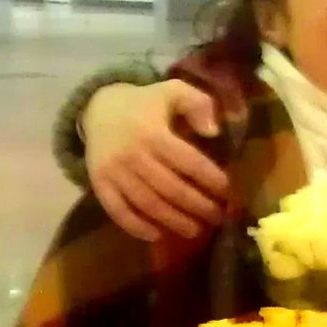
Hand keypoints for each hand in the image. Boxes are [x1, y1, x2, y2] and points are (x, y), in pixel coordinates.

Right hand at [80, 79, 231, 239]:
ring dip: (173, 221)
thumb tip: (213, 132)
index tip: (229, 192)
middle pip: (171, 188)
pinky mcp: (100, 184)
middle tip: (218, 218)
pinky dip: (137, 227)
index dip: (211, 179)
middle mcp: (133, 155)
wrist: (98, 108)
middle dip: (198, 206)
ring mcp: (114, 172)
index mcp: (153, 133)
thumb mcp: (172, 90)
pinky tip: (157, 235)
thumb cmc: (144, 104)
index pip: (189, 162)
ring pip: (148, 204)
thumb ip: (197, 104)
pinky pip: (118, 211)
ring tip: (195, 230)